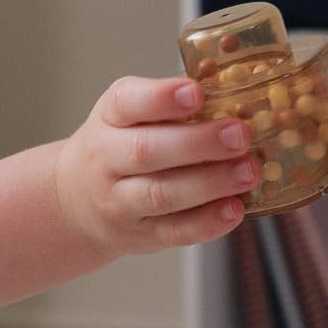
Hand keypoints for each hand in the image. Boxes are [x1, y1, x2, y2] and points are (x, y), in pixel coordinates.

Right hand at [53, 76, 253, 257]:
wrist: (79, 199)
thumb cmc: (121, 144)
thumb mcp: (130, 113)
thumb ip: (170, 104)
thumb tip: (234, 93)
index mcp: (109, 117)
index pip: (127, 103)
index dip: (161, 98)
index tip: (196, 92)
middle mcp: (107, 159)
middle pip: (147, 151)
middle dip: (197, 143)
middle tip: (240, 135)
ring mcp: (121, 202)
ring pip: (162, 194)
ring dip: (210, 184)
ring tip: (248, 171)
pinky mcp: (142, 235)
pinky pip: (175, 232)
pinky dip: (207, 223)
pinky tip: (235, 209)